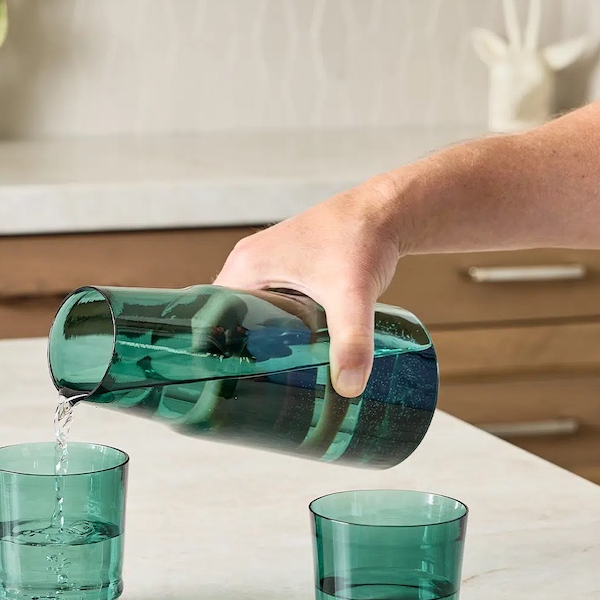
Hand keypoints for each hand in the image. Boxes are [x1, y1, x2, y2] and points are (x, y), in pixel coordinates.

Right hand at [214, 178, 401, 398]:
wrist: (387, 211)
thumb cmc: (361, 238)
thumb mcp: (352, 294)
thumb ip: (350, 341)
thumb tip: (349, 387)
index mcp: (247, 265)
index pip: (212, 315)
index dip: (218, 349)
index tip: (229, 381)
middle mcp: (250, 263)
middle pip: (230, 317)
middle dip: (241, 351)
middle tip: (252, 387)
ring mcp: (269, 265)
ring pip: (253, 313)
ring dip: (262, 339)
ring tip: (270, 377)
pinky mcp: (289, 270)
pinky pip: (272, 305)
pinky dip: (280, 327)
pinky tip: (294, 352)